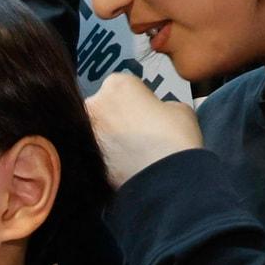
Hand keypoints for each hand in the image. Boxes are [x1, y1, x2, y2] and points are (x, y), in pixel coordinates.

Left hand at [85, 73, 203, 187]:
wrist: (164, 180)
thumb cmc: (175, 138)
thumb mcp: (180, 109)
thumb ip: (161, 104)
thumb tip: (156, 112)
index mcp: (117, 84)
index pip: (124, 85)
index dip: (138, 99)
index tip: (147, 111)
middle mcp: (94, 104)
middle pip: (105, 106)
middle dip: (118, 117)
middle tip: (139, 133)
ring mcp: (86, 131)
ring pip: (98, 129)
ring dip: (111, 137)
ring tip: (132, 152)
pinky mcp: (84, 157)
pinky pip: (97, 151)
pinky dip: (107, 156)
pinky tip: (124, 165)